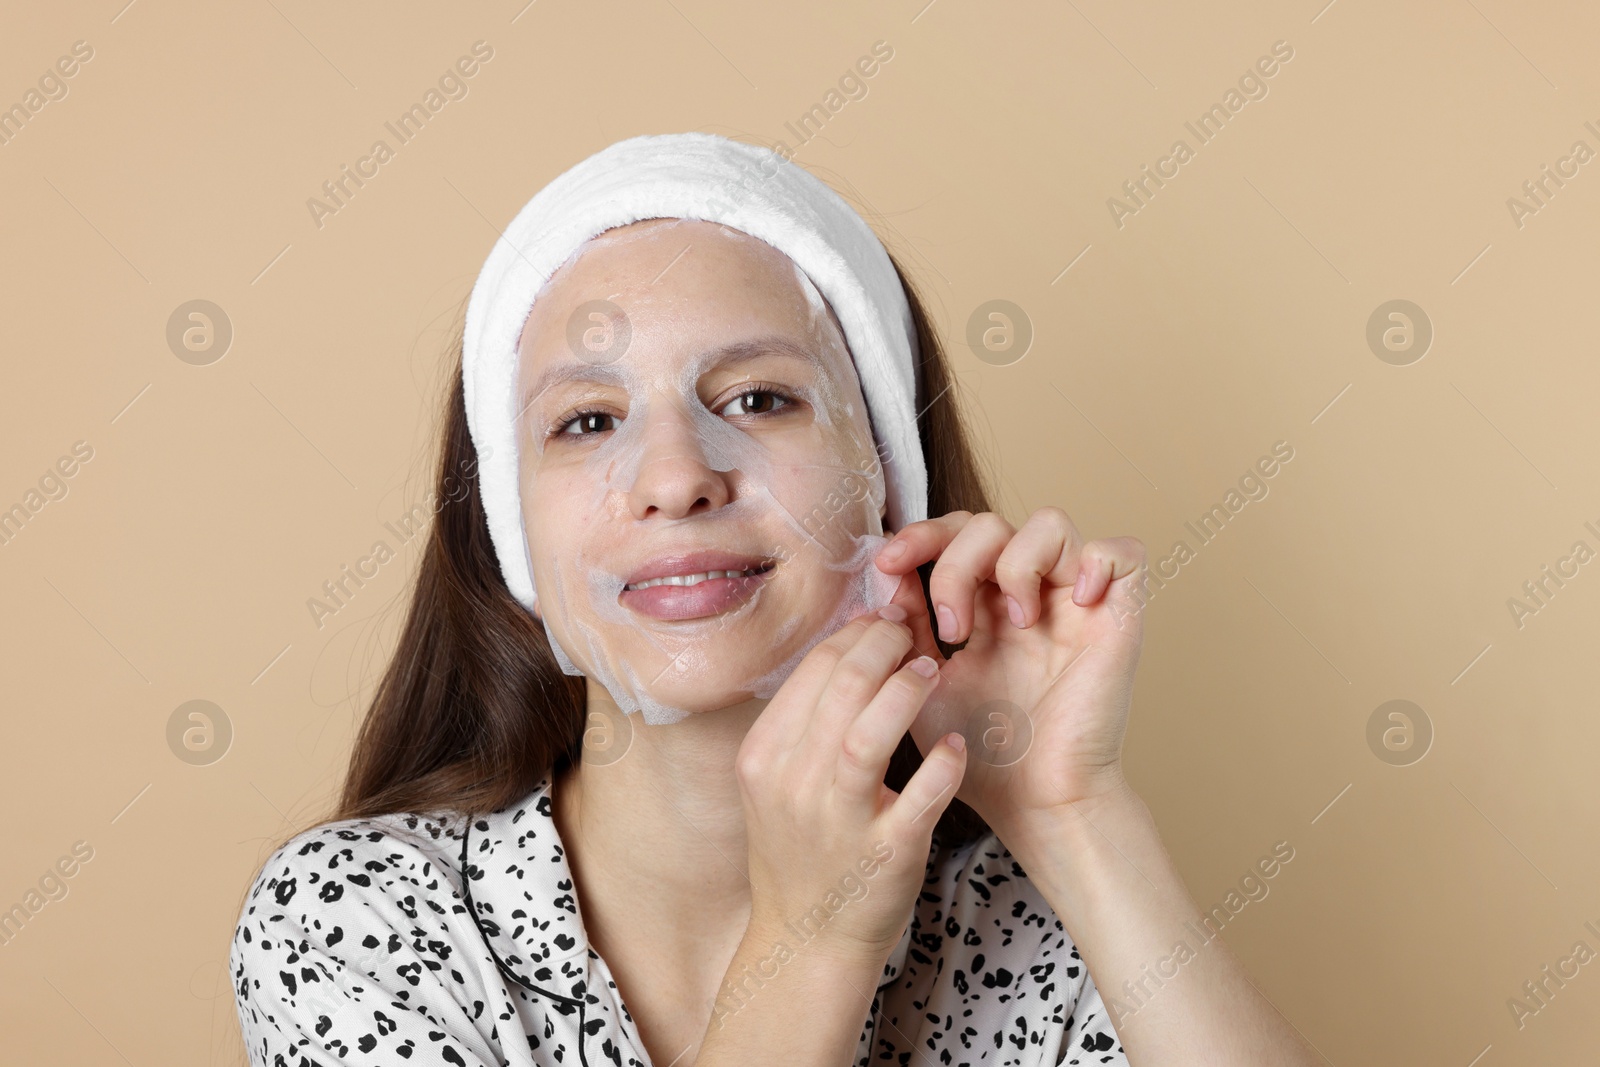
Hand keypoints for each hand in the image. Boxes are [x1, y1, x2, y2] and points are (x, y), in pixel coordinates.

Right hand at [736, 608, 967, 961]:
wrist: (808, 939)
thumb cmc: (800, 849)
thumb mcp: (776, 781)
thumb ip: (804, 719)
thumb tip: (848, 644)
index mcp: (764, 757)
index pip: (813, 670)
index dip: (855, 634)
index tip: (883, 622)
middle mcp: (795, 784)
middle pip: (842, 685)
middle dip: (886, 644)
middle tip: (912, 634)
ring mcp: (839, 821)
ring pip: (870, 732)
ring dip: (908, 688)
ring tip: (933, 669)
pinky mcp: (888, 852)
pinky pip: (922, 795)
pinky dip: (943, 761)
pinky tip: (956, 742)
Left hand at [871, 508, 1146, 835]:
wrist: (1034, 802)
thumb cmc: (984, 754)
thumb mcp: (923, 681)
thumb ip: (906, 627)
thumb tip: (887, 574)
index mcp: (985, 607)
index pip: (955, 536)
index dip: (921, 536)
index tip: (886, 564)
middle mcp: (1031, 596)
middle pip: (991, 523)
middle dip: (955, 562)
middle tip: (950, 628)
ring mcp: (1075, 604)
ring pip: (1049, 523)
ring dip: (1014, 563)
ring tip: (1010, 624)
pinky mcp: (1119, 619)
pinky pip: (1121, 554)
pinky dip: (1096, 563)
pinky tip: (1073, 604)